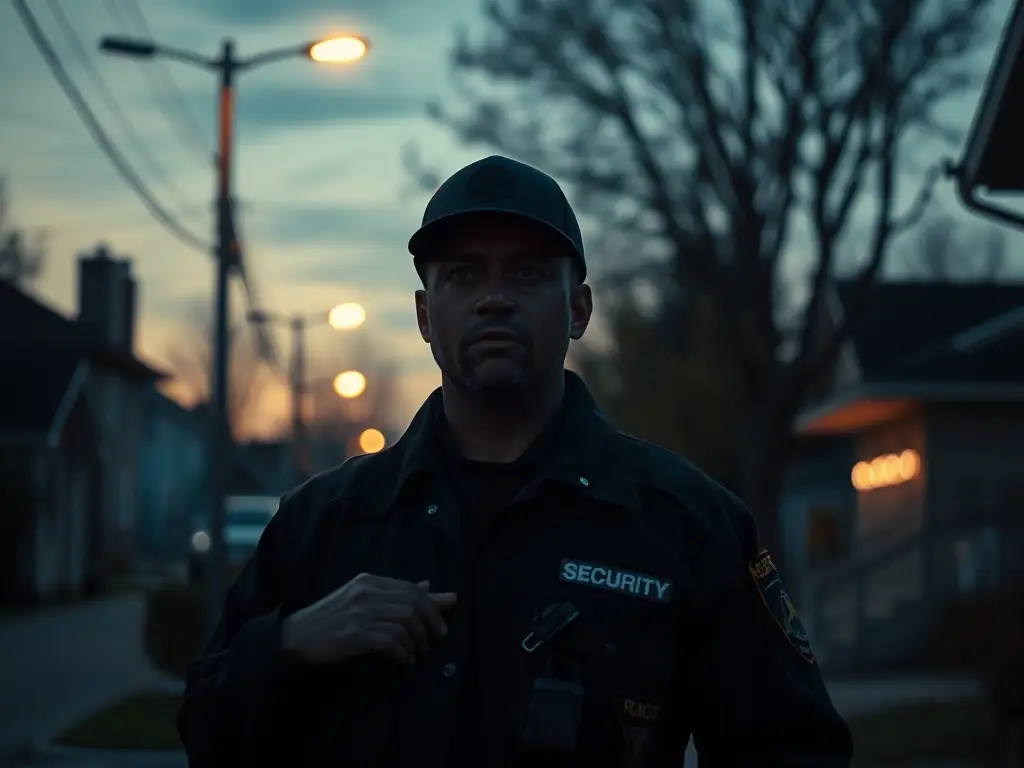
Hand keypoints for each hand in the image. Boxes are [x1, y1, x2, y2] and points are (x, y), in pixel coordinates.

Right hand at [282, 573, 456, 664]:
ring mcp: (360, 613)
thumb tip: (429, 587)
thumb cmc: (333, 617)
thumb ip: (396, 594)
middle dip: (429, 624)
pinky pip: (389, 641)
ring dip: (416, 640)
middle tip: (434, 641)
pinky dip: (402, 652)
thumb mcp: (364, 599)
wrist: (298, 635)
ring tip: (417, 652)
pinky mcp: (354, 634)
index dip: (431, 606)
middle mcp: (367, 593)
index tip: (441, 625)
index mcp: (370, 581)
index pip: (410, 589)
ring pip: (404, 622)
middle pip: (412, 604)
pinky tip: (403, 659)